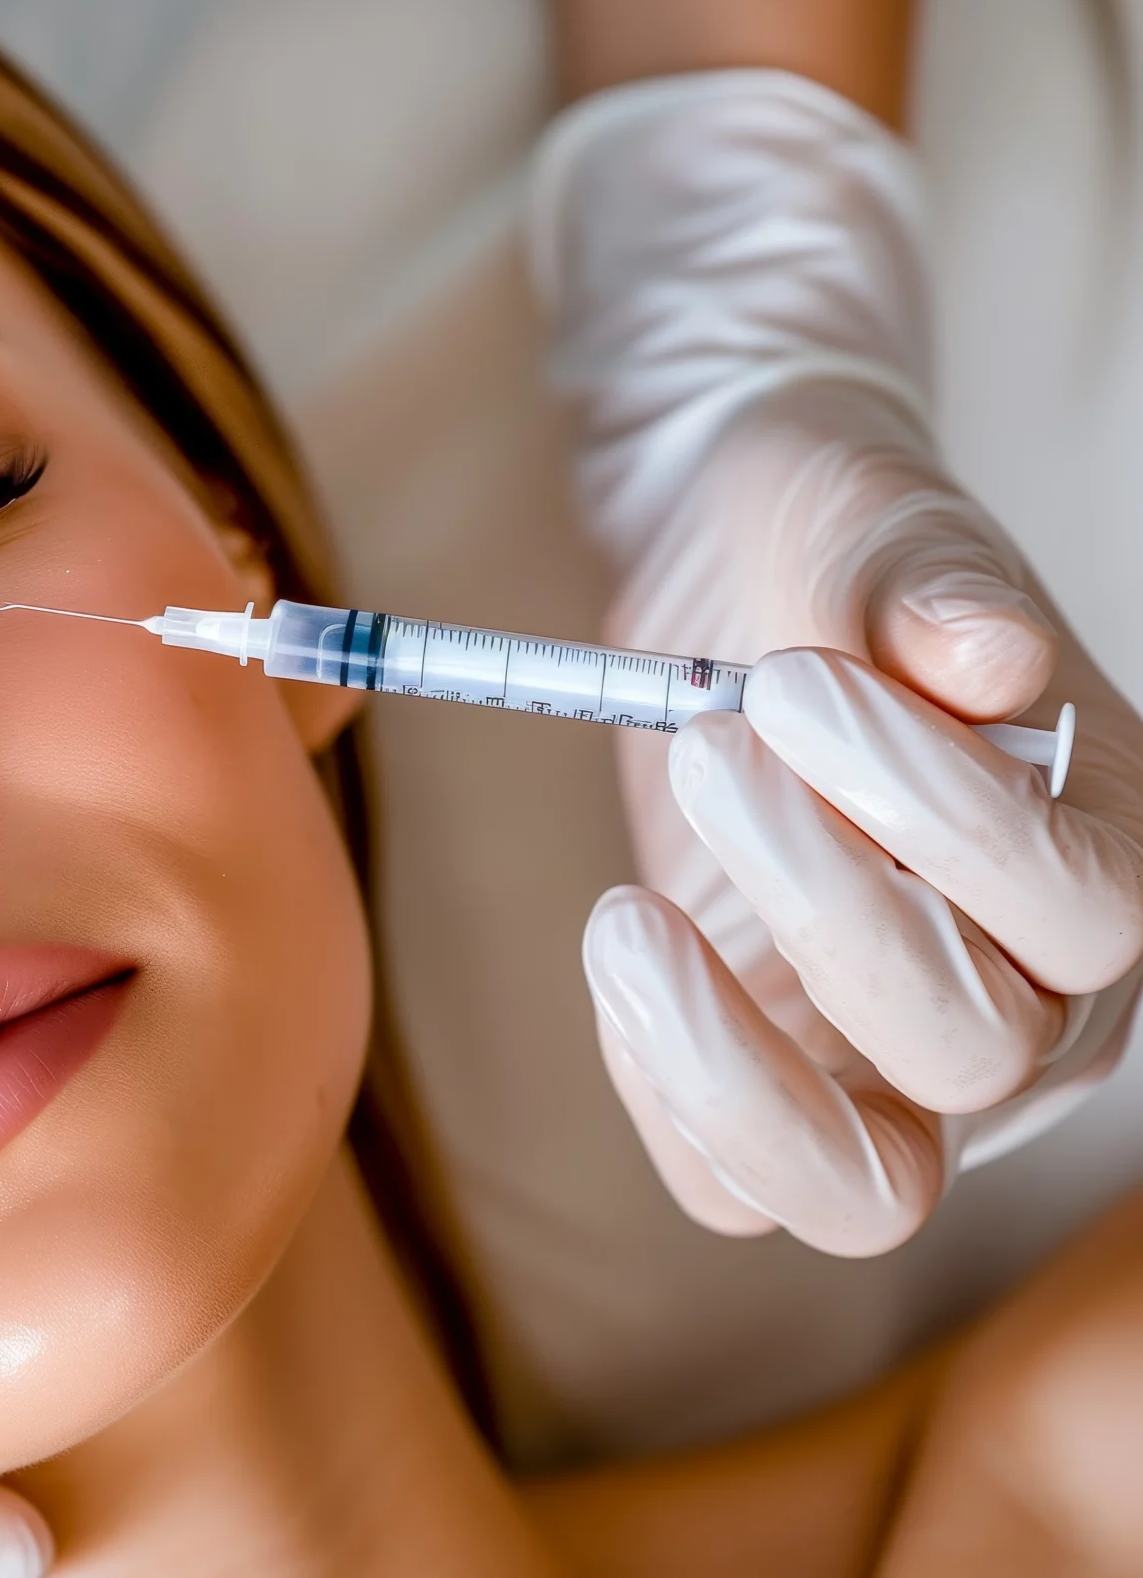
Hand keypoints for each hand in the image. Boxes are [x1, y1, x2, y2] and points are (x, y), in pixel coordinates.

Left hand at [530, 69, 1142, 1253]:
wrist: (733, 562)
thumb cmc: (831, 550)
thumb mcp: (876, 527)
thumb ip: (931, 588)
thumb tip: (988, 653)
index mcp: (1102, 855)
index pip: (1083, 913)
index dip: (938, 816)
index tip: (795, 679)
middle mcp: (1031, 995)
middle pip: (971, 1049)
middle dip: (820, 903)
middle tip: (710, 747)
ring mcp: (894, 1067)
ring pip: (861, 1192)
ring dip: (724, 1063)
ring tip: (627, 916)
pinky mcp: (767, 1083)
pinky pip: (726, 1186)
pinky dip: (658, 1088)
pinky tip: (623, 939)